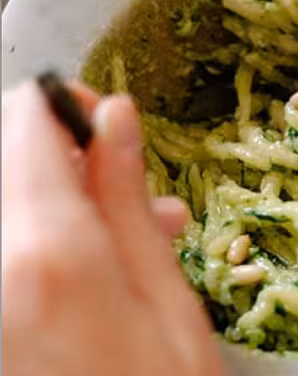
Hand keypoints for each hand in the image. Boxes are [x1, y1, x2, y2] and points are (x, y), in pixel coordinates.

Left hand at [1, 82, 225, 375]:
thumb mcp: (167, 301)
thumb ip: (129, 203)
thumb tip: (116, 118)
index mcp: (47, 252)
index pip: (25, 121)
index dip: (69, 111)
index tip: (106, 130)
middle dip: (59, 157)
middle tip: (121, 189)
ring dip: (48, 201)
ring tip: (118, 237)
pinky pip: (1, 250)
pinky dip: (33, 240)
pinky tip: (84, 271)